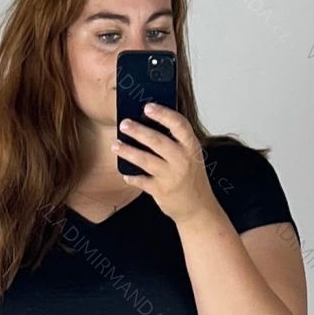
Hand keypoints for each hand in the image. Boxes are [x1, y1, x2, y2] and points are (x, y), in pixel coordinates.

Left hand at [113, 103, 218, 225]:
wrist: (198, 207)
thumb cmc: (191, 177)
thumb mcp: (191, 155)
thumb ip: (176, 141)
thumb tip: (148, 123)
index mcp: (191, 147)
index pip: (179, 125)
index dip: (163, 114)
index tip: (148, 107)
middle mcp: (182, 160)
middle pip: (157, 141)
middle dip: (138, 131)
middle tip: (124, 124)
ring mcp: (171, 176)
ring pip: (145, 160)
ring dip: (128, 152)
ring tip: (115, 145)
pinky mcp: (161, 191)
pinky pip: (141, 181)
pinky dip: (132, 177)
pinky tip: (125, 173)